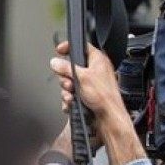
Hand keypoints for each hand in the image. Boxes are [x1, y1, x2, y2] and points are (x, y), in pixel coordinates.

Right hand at [49, 41, 144, 164]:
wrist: (108, 117)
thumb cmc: (104, 97)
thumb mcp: (82, 77)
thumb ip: (66, 68)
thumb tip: (56, 62)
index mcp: (98, 61)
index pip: (82, 47)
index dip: (70, 47)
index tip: (59, 50)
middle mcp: (95, 71)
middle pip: (71, 67)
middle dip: (66, 77)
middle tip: (69, 83)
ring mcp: (90, 84)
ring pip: (70, 82)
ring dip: (67, 90)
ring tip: (72, 95)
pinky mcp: (87, 96)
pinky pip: (72, 94)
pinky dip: (70, 99)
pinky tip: (72, 103)